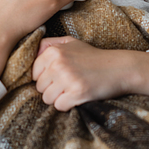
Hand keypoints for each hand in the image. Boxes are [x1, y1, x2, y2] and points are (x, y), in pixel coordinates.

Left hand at [32, 37, 148, 110]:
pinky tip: (77, 97)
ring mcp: (68, 78)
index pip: (34, 73)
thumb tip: (30, 52)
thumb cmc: (93, 57)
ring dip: (58, 98)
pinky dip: (67, 105)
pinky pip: (59, 106)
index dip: (45, 78)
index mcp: (54, 51)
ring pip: (47, 99)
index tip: (58, 77)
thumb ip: (48, 45)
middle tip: (68, 84)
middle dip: (51, 89)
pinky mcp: (77, 93)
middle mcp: (58, 64)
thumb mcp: (70, 42)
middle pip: (40, 87)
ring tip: (72, 90)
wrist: (119, 68)